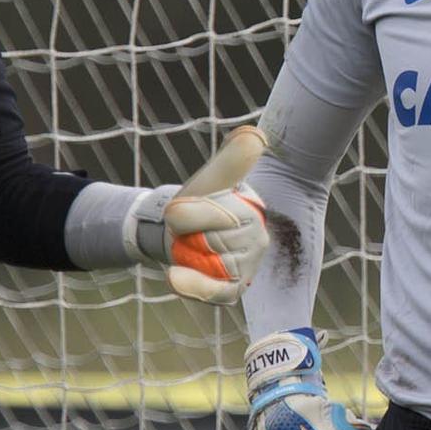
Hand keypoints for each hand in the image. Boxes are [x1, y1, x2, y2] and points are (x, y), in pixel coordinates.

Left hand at [127, 126, 268, 303]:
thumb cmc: (201, 201)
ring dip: (185, 253)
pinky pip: (215, 292)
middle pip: (209, 240)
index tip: (176, 211)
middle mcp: (256, 241)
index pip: (218, 216)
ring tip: (188, 246)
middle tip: (187, 229)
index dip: (188, 214)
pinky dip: (194, 286)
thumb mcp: (212, 179)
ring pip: (206, 262)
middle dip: (185, 233)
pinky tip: (174, 277)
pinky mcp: (231, 289)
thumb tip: (254, 137)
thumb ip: (231, 161)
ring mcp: (245, 267)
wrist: (182, 232)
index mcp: (253, 210)